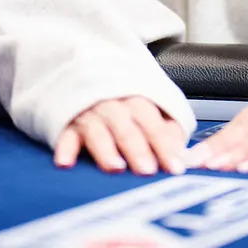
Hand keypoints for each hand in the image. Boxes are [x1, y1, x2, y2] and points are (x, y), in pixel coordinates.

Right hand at [54, 97, 184, 175]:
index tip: (175, 166)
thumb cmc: (122, 103)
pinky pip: (64, 136)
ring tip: (115, 167)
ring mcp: (88, 115)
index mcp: (137, 101)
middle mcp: (113, 106)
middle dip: (137, 148)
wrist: (84, 77)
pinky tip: (66, 163)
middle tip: (147, 169)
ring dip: (106, 148)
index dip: (165, 145)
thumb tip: (183, 156)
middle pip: (127, 127)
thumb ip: (167, 131)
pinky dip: (64, 148)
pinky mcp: (66, 124)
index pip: (154, 124)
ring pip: (97, 131)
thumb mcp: (149, 111)